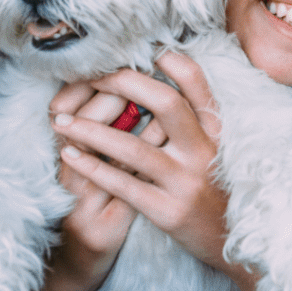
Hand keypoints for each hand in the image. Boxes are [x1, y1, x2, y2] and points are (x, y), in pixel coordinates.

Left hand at [53, 53, 235, 275]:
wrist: (230, 241)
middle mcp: (202, 150)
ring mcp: (184, 181)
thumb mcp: (217, 146)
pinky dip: (92, 169)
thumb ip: (196, 116)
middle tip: (92, 77)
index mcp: (215, 130)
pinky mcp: (167, 211)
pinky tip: (68, 156)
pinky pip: (122, 185)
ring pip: (133, 148)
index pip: (195, 82)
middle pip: (165, 103)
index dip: (168, 59)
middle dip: (123, 84)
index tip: (139, 50)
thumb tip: (167, 75)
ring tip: (61, 121)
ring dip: (91, 131)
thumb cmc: (215, 187)